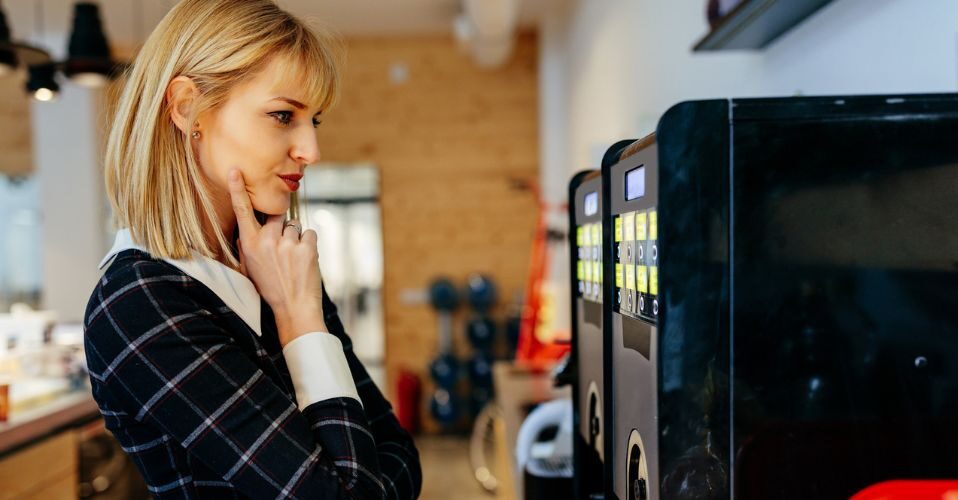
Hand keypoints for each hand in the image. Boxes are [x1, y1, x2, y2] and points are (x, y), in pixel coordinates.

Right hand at [228, 169, 326, 345]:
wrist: (294, 308)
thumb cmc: (271, 287)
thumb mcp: (250, 267)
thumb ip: (247, 245)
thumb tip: (248, 228)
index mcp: (249, 244)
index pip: (242, 211)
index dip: (238, 189)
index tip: (236, 170)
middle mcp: (267, 240)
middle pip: (277, 215)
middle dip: (282, 226)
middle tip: (283, 248)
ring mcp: (288, 243)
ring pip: (295, 226)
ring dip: (296, 239)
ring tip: (293, 260)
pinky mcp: (307, 247)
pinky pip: (309, 234)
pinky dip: (309, 245)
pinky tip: (305, 261)